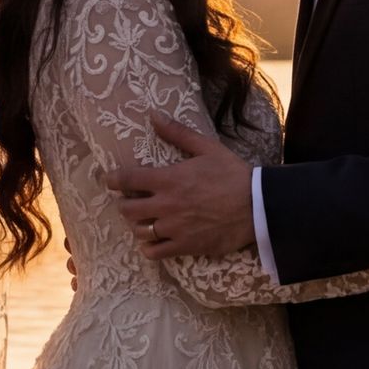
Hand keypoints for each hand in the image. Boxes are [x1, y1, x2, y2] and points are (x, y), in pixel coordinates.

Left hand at [100, 115, 257, 261]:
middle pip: (127, 208)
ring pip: (138, 231)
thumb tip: (153, 116)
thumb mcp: (207, 147)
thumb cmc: (233, 174)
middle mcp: (166, 205)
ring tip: (142, 220)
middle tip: (127, 200)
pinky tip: (152, 241)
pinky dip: (149, 248)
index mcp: (169, 179)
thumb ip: (177, 132)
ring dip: (136, 225)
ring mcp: (174, 228)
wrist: (258, 206)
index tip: (110, 180)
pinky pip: (155, 252)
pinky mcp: (185, 246)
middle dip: (123, 203)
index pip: (127, 179)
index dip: (112, 179)